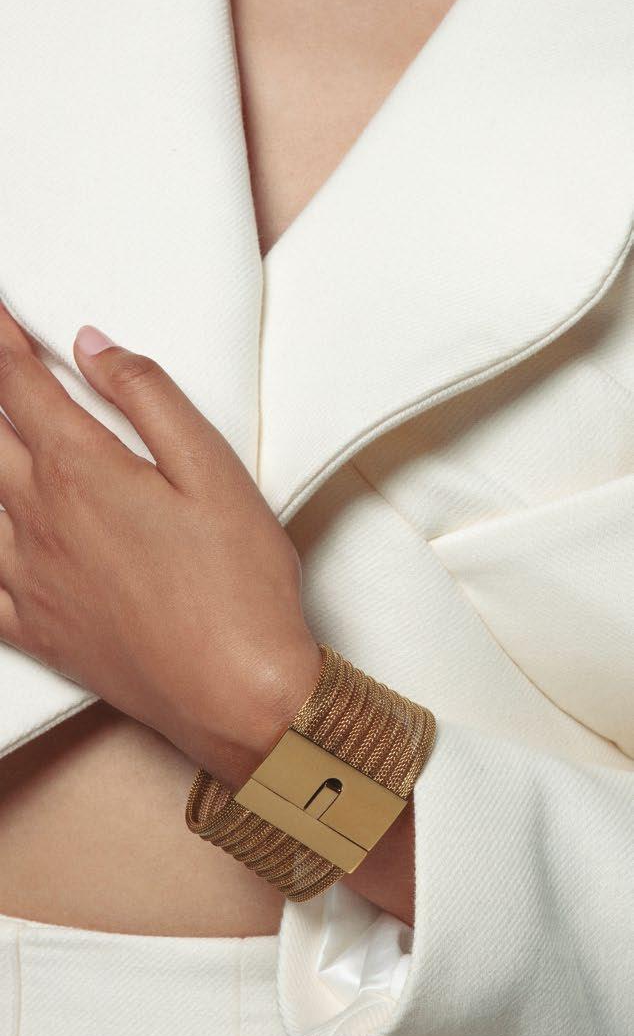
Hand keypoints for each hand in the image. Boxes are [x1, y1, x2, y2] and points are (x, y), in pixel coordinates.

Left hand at [0, 305, 322, 782]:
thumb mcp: (212, 469)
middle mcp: (39, 519)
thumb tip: (93, 348)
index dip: (0, 340)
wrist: (236, 695)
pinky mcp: (35, 628)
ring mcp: (29, 577)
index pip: (18, 384)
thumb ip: (147, 396)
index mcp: (83, 471)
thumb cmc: (237, 585)